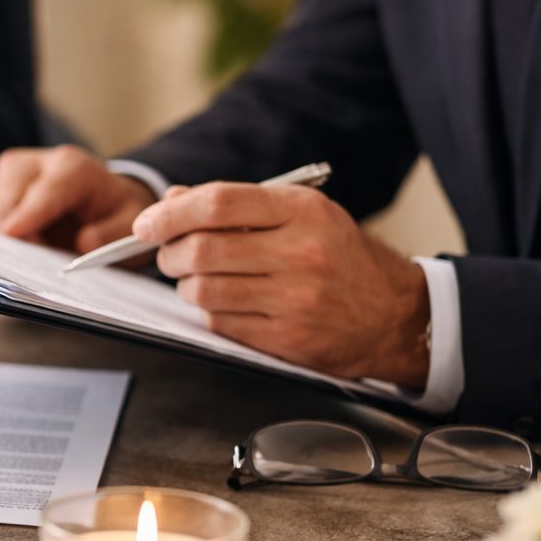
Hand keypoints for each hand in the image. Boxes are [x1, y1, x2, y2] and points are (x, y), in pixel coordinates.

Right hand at [0, 146, 157, 253]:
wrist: (100, 200)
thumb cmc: (113, 213)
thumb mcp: (129, 222)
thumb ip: (112, 233)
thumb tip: (83, 242)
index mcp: (71, 166)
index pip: (43, 189)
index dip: (27, 214)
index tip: (12, 234)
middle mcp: (34, 164)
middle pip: (5, 194)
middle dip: (10, 230)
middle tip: (30, 261)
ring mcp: (8, 178)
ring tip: (28, 256)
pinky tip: (12, 252)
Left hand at [134, 182, 430, 385]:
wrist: (395, 314)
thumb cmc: (337, 255)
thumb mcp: (300, 214)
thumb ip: (237, 205)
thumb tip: (172, 201)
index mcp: (303, 211)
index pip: (218, 204)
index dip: (170, 214)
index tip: (146, 224)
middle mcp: (301, 253)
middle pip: (201, 250)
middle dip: (169, 253)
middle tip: (168, 254)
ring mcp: (295, 300)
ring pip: (202, 290)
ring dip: (185, 285)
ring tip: (198, 278)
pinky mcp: (287, 339)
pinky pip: (220, 322)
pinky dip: (208, 311)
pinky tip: (225, 302)